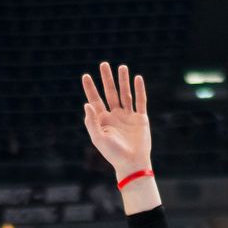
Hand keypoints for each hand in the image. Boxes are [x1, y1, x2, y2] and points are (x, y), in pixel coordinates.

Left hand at [80, 63, 152, 180]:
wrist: (132, 163)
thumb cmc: (113, 153)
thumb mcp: (98, 138)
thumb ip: (92, 122)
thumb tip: (87, 104)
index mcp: (103, 120)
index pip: (95, 100)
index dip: (90, 88)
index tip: (86, 76)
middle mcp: (115, 115)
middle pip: (110, 93)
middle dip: (107, 79)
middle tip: (104, 64)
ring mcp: (128, 116)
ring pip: (125, 94)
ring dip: (123, 81)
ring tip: (122, 67)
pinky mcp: (141, 118)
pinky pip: (140, 101)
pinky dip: (139, 90)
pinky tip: (137, 78)